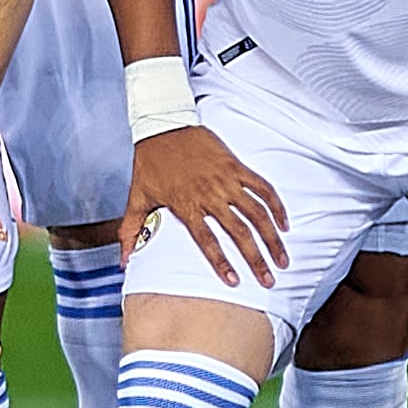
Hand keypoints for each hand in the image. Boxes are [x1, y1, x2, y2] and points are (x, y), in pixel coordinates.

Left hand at [122, 125, 288, 287]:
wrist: (163, 125)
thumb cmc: (149, 162)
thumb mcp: (137, 196)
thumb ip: (131, 231)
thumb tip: (123, 260)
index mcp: (186, 205)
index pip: (206, 240)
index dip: (221, 262)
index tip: (235, 282)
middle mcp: (209, 195)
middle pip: (238, 231)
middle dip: (256, 258)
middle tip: (269, 280)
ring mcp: (226, 180)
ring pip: (256, 213)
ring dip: (272, 238)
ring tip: (282, 259)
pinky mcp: (236, 166)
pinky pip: (262, 188)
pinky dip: (276, 206)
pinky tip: (285, 224)